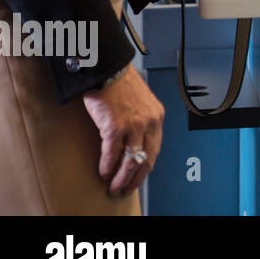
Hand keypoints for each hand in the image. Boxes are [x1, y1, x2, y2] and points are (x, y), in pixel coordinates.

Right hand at [81, 65, 163, 197]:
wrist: (107, 69)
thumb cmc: (120, 84)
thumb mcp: (140, 102)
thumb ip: (141, 121)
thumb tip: (134, 144)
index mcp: (157, 116)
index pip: (155, 149)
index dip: (146, 168)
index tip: (138, 178)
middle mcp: (149, 122)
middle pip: (146, 159)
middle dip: (135, 178)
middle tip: (125, 189)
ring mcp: (133, 125)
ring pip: (130, 161)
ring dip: (121, 178)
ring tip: (113, 187)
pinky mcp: (115, 126)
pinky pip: (112, 154)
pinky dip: (107, 166)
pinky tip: (102, 173)